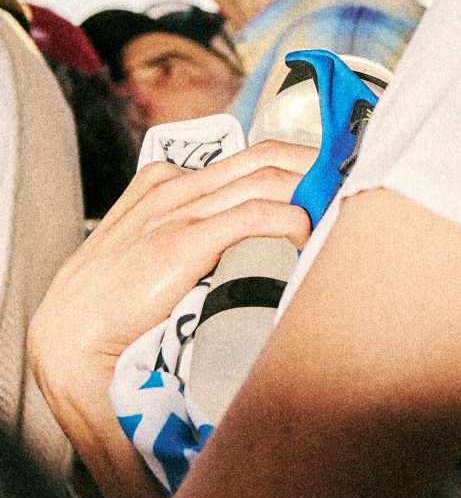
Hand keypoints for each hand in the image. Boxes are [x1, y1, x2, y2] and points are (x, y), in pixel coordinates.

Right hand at [28, 140, 315, 415]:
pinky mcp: (181, 245)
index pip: (251, 155)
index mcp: (167, 182)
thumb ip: (192, 232)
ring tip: (340, 209)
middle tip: (354, 183)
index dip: (300, 161)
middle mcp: (176, 187)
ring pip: (266, 181)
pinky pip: (251, 216)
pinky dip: (288, 220)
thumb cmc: (111, 305)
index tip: (335, 175)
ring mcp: (179, 213)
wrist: (68, 341)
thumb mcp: (149, 249)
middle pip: (266, 158)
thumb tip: (255, 235)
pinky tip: (306, 234)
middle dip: (317, 166)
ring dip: (311, 191)